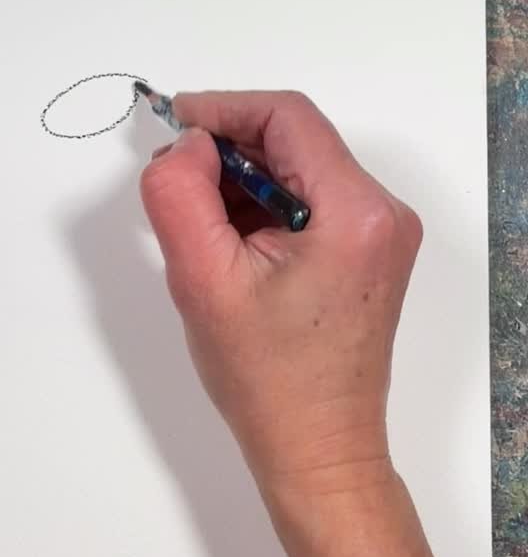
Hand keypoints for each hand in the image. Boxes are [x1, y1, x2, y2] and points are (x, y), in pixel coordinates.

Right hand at [140, 90, 422, 499]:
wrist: (317, 447)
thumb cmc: (265, 378)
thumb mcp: (202, 280)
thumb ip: (180, 194)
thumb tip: (188, 145)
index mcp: (355, 212)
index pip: (287, 117)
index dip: (224, 109)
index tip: (174, 125)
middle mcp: (383, 213)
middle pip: (296, 140)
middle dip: (230, 151)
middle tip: (178, 185)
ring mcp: (383, 234)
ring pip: (301, 170)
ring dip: (245, 182)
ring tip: (205, 229)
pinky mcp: (371, 253)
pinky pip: (312, 202)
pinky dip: (267, 207)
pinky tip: (235, 243)